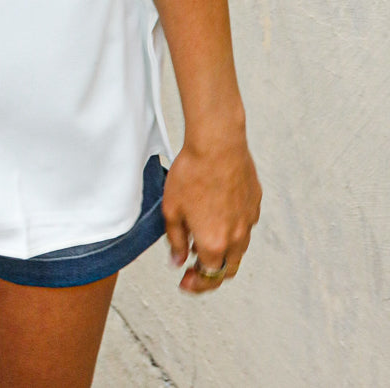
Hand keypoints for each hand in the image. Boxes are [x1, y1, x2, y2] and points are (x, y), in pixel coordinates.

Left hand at [162, 131, 261, 293]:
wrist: (217, 143)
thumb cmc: (193, 172)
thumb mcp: (172, 209)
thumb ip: (176, 240)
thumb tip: (178, 259)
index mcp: (215, 244)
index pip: (208, 277)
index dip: (195, 283)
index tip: (186, 281)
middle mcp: (237, 237)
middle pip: (228, 269)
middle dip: (212, 273)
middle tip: (195, 266)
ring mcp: (249, 219)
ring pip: (239, 247)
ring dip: (223, 250)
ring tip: (202, 235)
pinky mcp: (255, 202)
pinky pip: (245, 223)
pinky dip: (232, 227)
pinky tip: (217, 211)